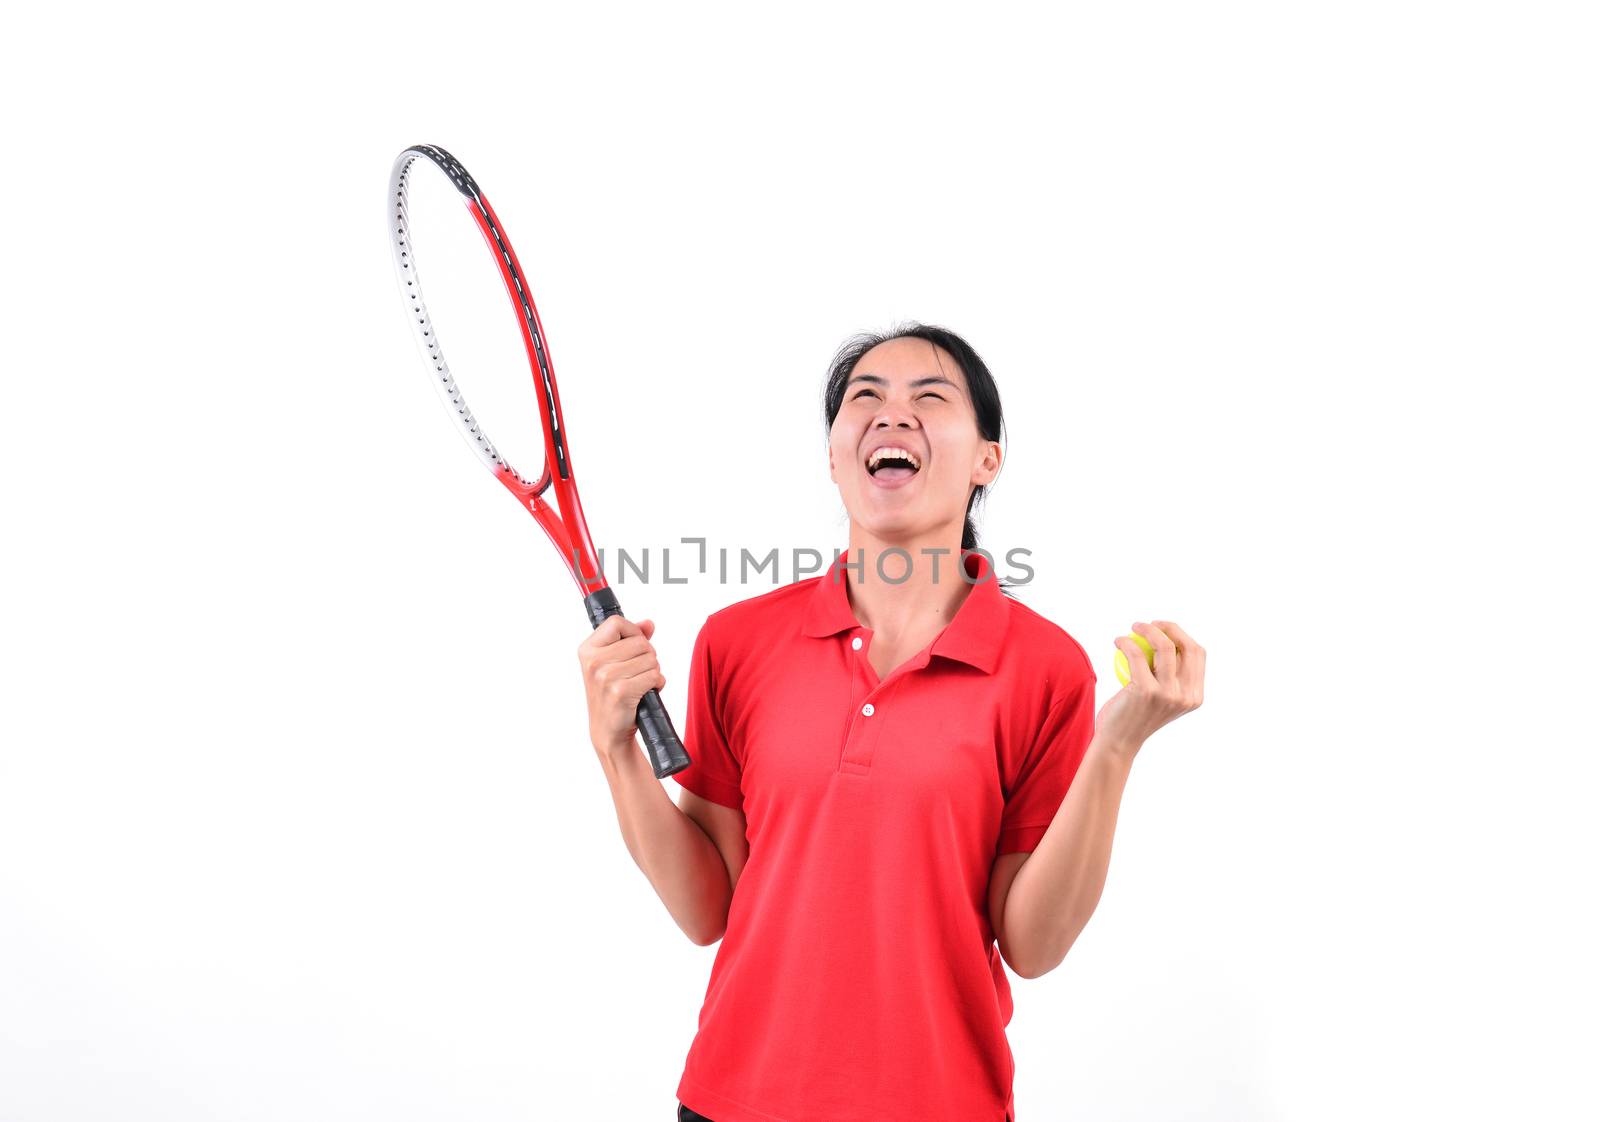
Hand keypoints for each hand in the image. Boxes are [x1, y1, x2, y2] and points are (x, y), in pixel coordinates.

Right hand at [577, 616, 666, 755]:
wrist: (608, 731)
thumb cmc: (612, 695)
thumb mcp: (614, 663)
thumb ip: (630, 639)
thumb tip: (649, 624)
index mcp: (588, 650)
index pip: (616, 622)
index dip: (633, 632)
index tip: (634, 647)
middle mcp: (593, 661)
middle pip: (640, 642)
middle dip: (648, 656)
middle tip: (637, 673)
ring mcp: (606, 676)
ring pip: (650, 659)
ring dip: (653, 672)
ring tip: (640, 684)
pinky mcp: (621, 691)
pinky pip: (654, 676)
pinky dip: (657, 684)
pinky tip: (645, 693)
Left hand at [1095, 620, 1205, 759]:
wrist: (1118, 741)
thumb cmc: (1135, 715)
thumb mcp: (1162, 698)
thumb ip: (1171, 677)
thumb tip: (1167, 639)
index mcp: (1195, 696)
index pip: (1198, 654)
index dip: (1182, 635)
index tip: (1164, 628)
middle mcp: (1186, 696)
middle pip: (1186, 646)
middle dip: (1170, 627)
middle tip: (1149, 624)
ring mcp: (1168, 694)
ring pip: (1164, 646)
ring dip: (1147, 629)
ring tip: (1133, 627)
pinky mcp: (1146, 691)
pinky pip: (1137, 655)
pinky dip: (1126, 643)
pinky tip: (1119, 641)